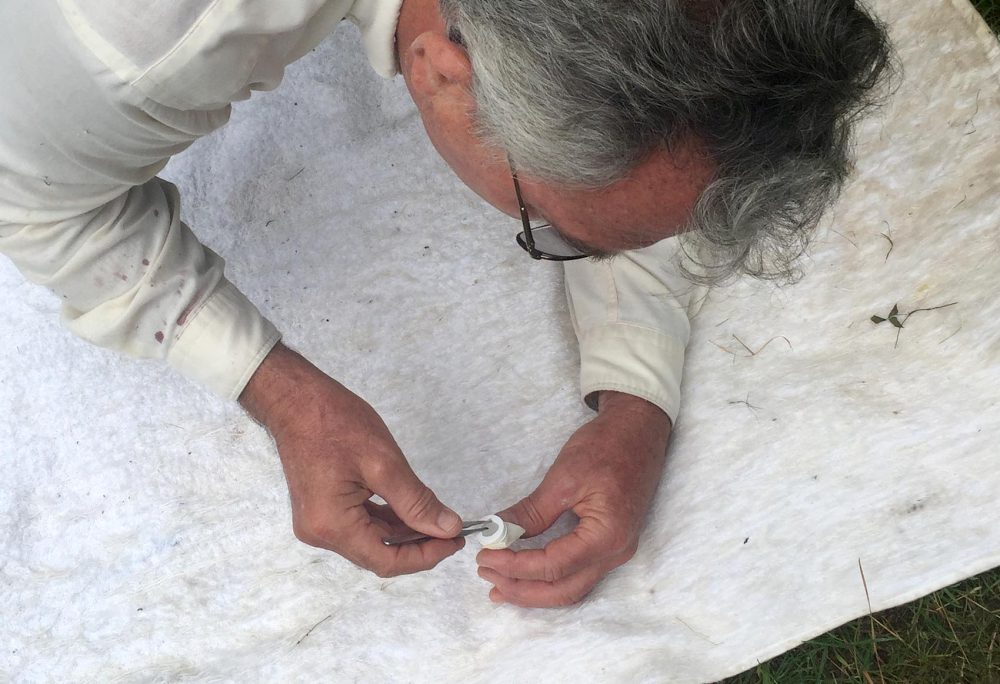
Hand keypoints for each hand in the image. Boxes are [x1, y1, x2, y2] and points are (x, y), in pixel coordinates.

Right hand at [240, 343, 464, 576]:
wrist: (296, 400)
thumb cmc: (336, 424)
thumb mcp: (384, 463)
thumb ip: (417, 502)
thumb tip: (449, 528)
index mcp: (333, 526)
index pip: (386, 561)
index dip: (425, 556)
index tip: (455, 541)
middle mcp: (321, 534)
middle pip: (378, 555)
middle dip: (418, 545)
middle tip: (452, 529)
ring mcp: (318, 523)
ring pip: (370, 540)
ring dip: (404, 534)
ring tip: (436, 519)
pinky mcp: (321, 510)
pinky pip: (359, 525)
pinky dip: (386, 521)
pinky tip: (409, 510)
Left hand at [476, 391, 670, 606]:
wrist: (639, 430)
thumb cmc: (606, 446)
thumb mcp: (564, 477)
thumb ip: (532, 512)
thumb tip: (497, 532)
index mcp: (607, 536)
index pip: (553, 566)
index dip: (515, 566)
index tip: (485, 556)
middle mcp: (616, 553)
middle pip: (563, 590)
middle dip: (521, 588)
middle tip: (486, 574)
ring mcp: (616, 552)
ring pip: (571, 588)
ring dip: (534, 590)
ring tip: (499, 585)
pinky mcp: (610, 545)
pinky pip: (577, 574)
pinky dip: (550, 579)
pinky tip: (527, 575)